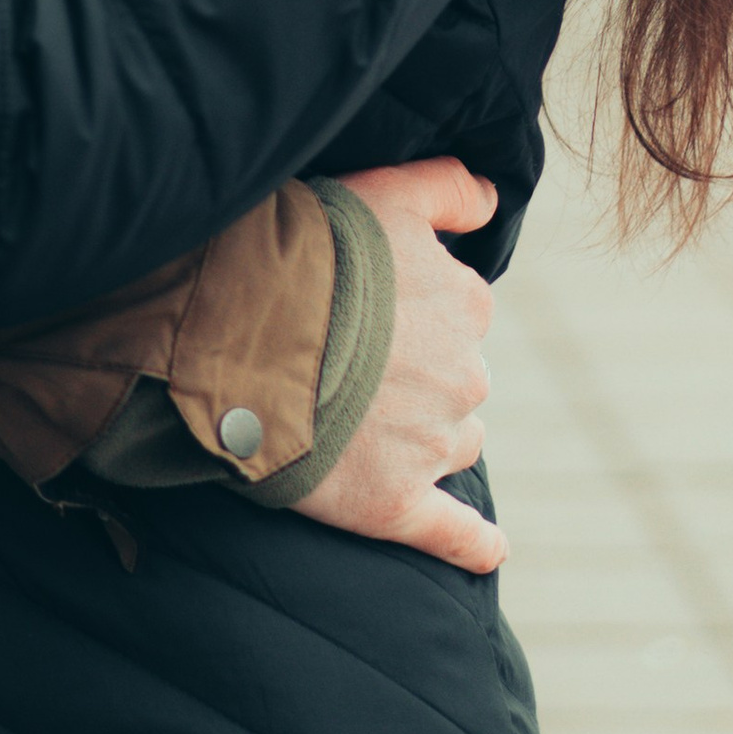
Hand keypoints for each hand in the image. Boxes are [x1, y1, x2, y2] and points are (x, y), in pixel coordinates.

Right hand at [291, 158, 504, 576]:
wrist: (241, 328)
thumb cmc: (305, 251)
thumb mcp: (382, 192)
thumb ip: (446, 187)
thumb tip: (491, 198)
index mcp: (464, 304)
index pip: (459, 312)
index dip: (410, 310)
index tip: (366, 309)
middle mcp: (463, 376)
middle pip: (455, 379)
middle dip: (414, 373)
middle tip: (345, 358)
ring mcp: (432, 443)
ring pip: (449, 442)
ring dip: (419, 434)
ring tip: (354, 418)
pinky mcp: (395, 502)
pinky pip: (454, 532)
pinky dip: (473, 541)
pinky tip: (490, 546)